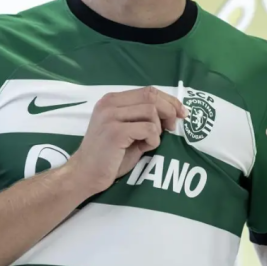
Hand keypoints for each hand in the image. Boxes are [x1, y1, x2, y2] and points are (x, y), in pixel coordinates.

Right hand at [69, 86, 186, 194]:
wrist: (86, 174)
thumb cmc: (109, 156)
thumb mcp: (127, 130)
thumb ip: (143, 118)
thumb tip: (173, 112)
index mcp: (112, 100)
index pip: (148, 91)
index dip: (169, 99)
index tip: (181, 112)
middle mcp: (110, 103)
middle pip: (151, 96)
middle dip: (169, 110)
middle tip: (173, 128)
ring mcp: (111, 116)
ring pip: (151, 111)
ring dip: (158, 129)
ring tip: (150, 142)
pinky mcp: (115, 131)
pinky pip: (148, 129)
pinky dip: (153, 140)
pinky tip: (145, 148)